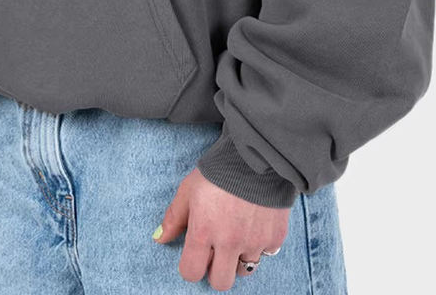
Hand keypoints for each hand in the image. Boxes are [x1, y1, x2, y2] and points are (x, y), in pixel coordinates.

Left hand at [154, 168, 289, 290]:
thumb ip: (174, 217)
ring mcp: (254, 241)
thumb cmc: (218, 170)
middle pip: (220, 282)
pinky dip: (260, 243)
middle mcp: (229, 242)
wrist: (256, 154)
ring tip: (237, 233)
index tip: (196, 254)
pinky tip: (255, 223)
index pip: (191, 272)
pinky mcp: (275, 236)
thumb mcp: (189, 189)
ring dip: (239, 257)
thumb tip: (159, 239)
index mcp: (203, 232)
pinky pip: (266, 253)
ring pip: (244, 270)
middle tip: (217, 249)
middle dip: (216, 269)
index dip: (191, 265)